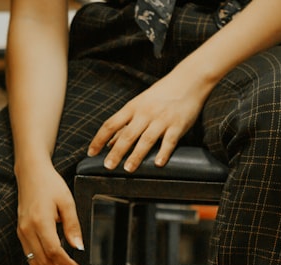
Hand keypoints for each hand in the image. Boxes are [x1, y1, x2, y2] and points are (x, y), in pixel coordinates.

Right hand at [16, 164, 82, 264]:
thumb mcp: (67, 201)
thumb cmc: (50, 184)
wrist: (30, 173)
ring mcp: (22, 232)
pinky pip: (30, 256)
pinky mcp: (21, 232)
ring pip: (35, 262)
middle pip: (43, 261)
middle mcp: (27, 229)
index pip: (54, 251)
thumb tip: (79, 248)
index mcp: (40, 221)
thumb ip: (73, 226)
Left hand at [86, 71, 207, 171]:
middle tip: (107, 166)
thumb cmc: (161, 95)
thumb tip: (109, 143)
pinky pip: (170, 140)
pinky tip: (158, 164)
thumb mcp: (139, 105)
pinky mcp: (178, 124)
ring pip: (146, 139)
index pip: (111, 124)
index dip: (99, 139)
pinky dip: (164, 152)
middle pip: (127, 134)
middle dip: (116, 151)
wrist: (189, 79)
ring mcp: (162, 119)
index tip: (91, 153)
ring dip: (136, 155)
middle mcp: (145, 113)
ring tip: (128, 169)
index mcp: (132, 108)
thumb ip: (125, 124)